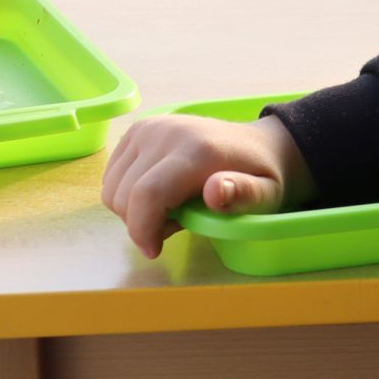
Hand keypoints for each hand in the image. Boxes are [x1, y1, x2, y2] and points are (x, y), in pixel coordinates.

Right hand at [100, 112, 310, 257]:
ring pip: (112, 188)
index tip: (154, 250)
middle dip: (143, 223)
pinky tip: (160, 192)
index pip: (148, 194)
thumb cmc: (261, 178)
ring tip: (172, 207)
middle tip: (178, 222)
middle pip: (124, 195)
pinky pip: (112, 176)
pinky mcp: (137, 130)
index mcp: (197, 150)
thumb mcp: (266, 195)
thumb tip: (215, 191)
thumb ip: (244, 195)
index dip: (142, 229)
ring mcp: (148, 128)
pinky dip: (128, 194)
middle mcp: (166, 133)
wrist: (258, 144)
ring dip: (134, 210)